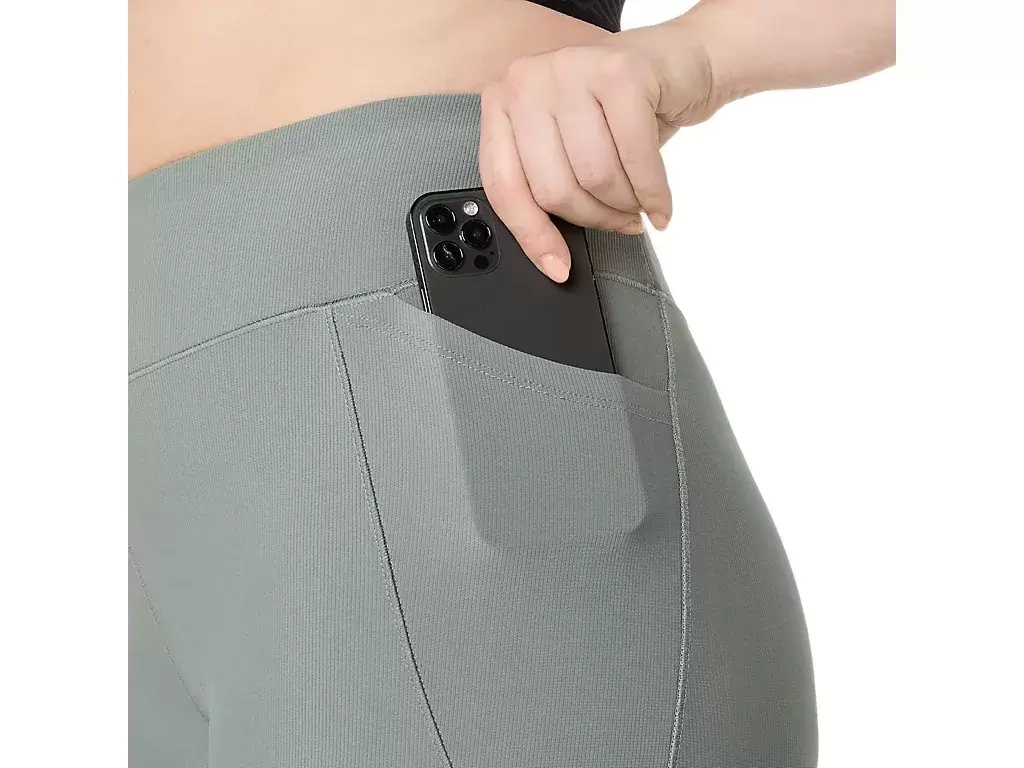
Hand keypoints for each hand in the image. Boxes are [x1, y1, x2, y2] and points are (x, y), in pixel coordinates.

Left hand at [479, 23, 720, 281]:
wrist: (677, 64)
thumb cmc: (619, 113)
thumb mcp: (569, 147)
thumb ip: (545, 184)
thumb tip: (548, 257)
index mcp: (503, 103)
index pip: (503, 185)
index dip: (532, 236)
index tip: (557, 267)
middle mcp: (528, 81)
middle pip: (553, 188)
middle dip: (594, 219)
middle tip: (619, 222)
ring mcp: (572, 69)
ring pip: (595, 176)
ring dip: (626, 206)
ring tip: (639, 205)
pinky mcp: (620, 71)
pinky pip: (636, 157)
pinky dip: (653, 192)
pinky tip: (660, 205)